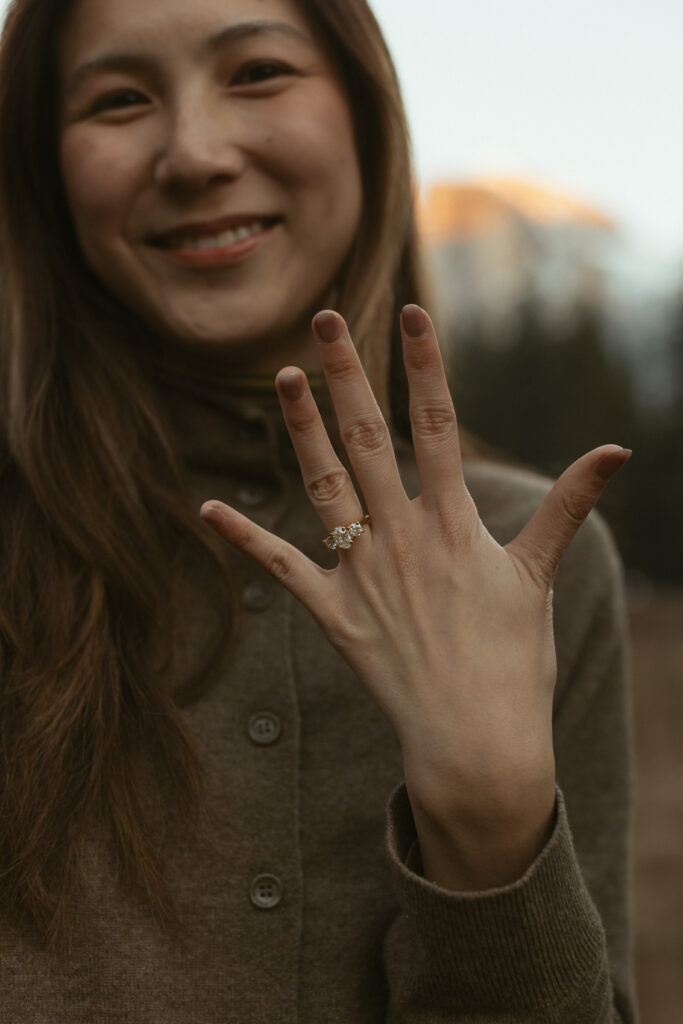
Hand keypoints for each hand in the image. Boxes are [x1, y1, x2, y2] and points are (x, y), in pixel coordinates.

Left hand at [200, 305, 629, 882]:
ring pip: (324, 486)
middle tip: (324, 318)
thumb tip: (616, 450)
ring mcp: (363, 575)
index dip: (425, 367)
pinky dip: (246, 538)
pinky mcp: (334, 614)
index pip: (436, 426)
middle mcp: (402, 539)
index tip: (411, 313)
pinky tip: (210, 508)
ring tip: (283, 377)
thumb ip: (567, 505)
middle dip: (347, 374)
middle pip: (368, 439)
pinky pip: (283, 568)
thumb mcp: (540, 576)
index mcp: (454, 524)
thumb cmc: (514, 659)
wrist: (475, 741)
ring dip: (301, 429)